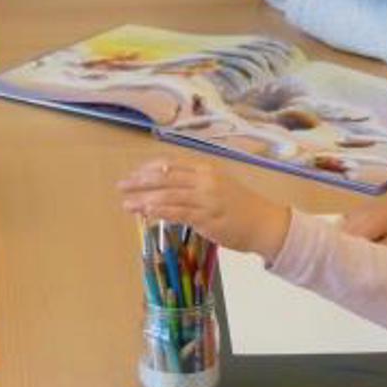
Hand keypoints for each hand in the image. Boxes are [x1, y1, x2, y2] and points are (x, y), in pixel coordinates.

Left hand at [118, 159, 291, 262]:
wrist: (264, 223)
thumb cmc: (240, 206)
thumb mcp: (218, 186)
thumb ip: (194, 183)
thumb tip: (167, 186)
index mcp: (205, 169)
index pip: (171, 164)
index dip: (148, 168)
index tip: (133, 174)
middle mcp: (204, 180)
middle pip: (165, 177)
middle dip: (140, 181)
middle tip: (121, 186)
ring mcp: (206, 198)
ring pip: (168, 196)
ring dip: (144, 199)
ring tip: (126, 204)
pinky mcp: (207, 217)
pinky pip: (178, 213)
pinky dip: (159, 212)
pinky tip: (146, 213)